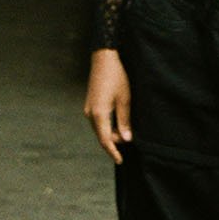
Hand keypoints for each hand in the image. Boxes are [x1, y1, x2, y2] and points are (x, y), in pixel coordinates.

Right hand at [84, 49, 132, 163]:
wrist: (104, 59)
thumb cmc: (116, 77)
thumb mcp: (125, 99)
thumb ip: (124, 121)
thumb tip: (126, 139)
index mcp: (99, 114)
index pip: (105, 140)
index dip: (113, 152)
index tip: (120, 160)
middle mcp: (90, 114)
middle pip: (102, 136)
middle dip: (114, 142)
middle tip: (130, 139)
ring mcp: (89, 109)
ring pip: (100, 128)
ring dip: (111, 133)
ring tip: (126, 130)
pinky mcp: (90, 104)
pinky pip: (98, 121)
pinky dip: (107, 125)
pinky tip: (117, 122)